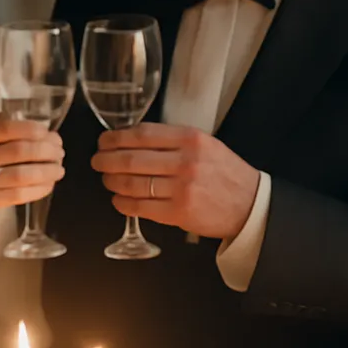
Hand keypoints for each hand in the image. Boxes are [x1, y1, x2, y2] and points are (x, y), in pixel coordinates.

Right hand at [0, 114, 63, 249]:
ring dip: (48, 171)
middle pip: (22, 149)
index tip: (51, 135)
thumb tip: (25, 120)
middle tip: (60, 153)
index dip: (38, 131)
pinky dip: (39, 189)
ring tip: (58, 170)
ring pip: (24, 172)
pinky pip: (19, 194)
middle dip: (48, 150)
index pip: (11, 127)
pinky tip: (47, 187)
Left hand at [92, 123, 259, 240]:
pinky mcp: (179, 213)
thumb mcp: (205, 144)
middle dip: (106, 160)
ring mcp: (182, 188)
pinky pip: (141, 207)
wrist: (250, 205)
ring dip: (112, 181)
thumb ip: (172, 140)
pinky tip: (118, 199)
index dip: (115, 138)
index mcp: (190, 139)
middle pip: (131, 159)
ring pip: (132, 183)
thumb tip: (132, 138)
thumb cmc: (225, 173)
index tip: (104, 141)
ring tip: (107, 179)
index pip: (142, 135)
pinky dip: (123, 203)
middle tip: (97, 161)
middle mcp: (185, 162)